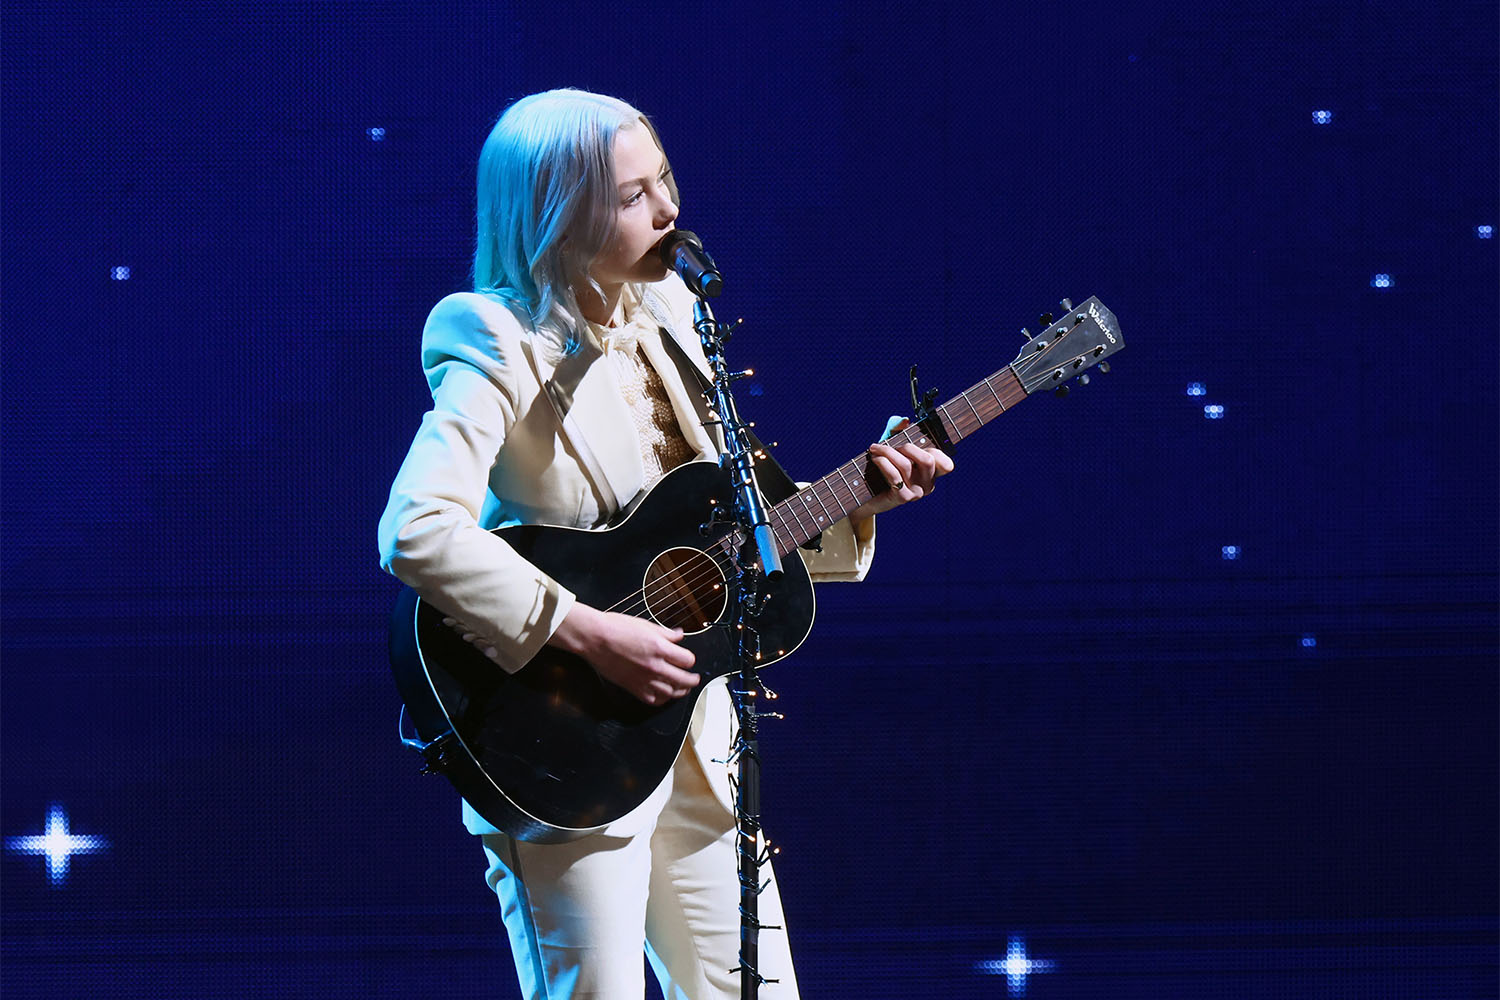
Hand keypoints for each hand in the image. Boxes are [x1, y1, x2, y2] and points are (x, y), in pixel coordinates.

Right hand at [548, 602, 699, 705]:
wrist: (594, 638)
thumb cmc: (615, 628)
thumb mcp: (646, 624)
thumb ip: (666, 633)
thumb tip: (679, 635)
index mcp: (659, 647)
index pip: (687, 660)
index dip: (690, 660)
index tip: (688, 660)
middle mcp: (655, 666)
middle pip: (684, 680)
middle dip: (692, 680)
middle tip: (695, 679)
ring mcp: (644, 679)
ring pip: (671, 693)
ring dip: (680, 691)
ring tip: (683, 689)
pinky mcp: (632, 687)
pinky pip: (653, 700)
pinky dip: (662, 699)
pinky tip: (664, 694)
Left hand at [850, 418, 954, 522]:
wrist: (866, 492)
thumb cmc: (881, 467)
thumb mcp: (890, 444)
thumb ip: (897, 429)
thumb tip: (905, 421)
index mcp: (931, 472)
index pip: (946, 464)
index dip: (938, 452)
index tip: (919, 444)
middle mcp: (927, 484)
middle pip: (928, 460)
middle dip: (907, 447)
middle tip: (891, 446)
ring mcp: (917, 493)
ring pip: (906, 466)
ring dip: (888, 452)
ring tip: (875, 449)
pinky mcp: (902, 498)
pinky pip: (894, 475)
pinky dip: (883, 463)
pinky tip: (874, 458)